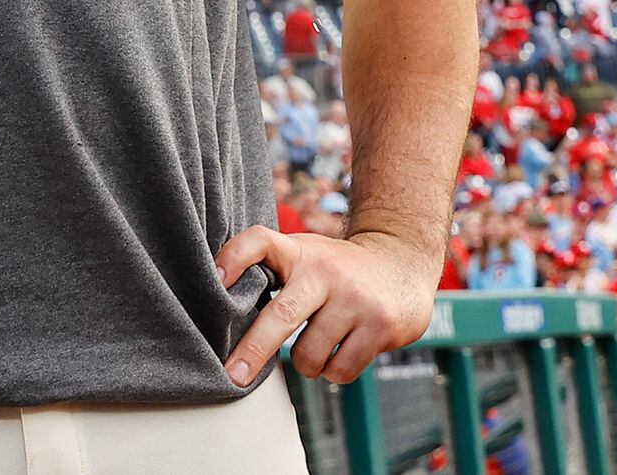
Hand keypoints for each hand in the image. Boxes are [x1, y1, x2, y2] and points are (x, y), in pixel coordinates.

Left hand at [215, 226, 436, 386]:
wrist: (402, 263)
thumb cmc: (337, 268)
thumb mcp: (305, 255)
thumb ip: (272, 273)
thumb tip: (224, 314)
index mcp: (299, 251)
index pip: (260, 241)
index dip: (234, 257)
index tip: (214, 279)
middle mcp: (325, 272)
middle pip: (282, 314)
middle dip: (254, 350)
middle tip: (232, 376)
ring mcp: (355, 299)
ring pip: (310, 354)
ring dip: (304, 364)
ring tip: (312, 350)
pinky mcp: (380, 325)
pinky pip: (340, 370)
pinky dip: (333, 372)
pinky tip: (339, 353)